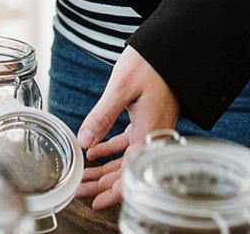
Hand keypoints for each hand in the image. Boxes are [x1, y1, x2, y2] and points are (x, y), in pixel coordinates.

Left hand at [73, 45, 179, 210]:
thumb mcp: (121, 88)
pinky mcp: (148, 118)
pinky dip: (110, 149)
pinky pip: (128, 142)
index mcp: (150, 131)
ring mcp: (151, 127)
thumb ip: (102, 115)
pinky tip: (93, 152)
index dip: (115, 192)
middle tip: (79, 192)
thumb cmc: (151, 63)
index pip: (132, 172)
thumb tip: (83, 141)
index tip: (97, 204)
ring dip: (104, 168)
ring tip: (82, 178)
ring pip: (126, 157)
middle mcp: (153, 134)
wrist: (170, 46)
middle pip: (126, 169)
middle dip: (102, 183)